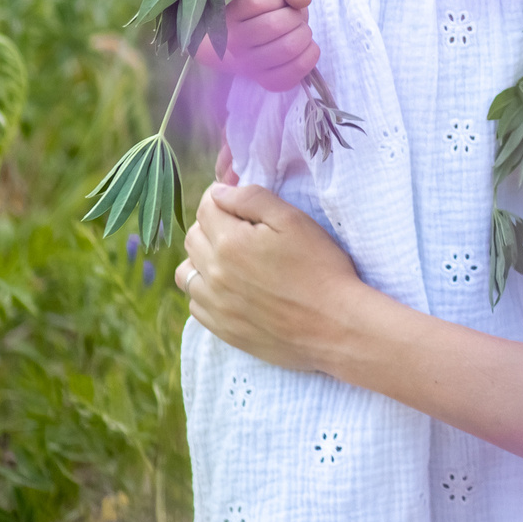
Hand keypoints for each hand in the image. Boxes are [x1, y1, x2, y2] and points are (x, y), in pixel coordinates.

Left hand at [177, 182, 372, 373]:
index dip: (222, 198)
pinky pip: (195, 304)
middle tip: (242, 229)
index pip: (206, 207)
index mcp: (229, 242)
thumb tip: (218, 192)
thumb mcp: (293, 220)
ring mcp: (215, 305)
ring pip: (187, 272)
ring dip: (202, 259)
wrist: (335, 326)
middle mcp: (213, 273)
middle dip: (212, 225)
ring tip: (230, 260)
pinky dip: (205, 291)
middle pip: (193, 237)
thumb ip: (252, 199)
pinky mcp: (223, 330)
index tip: (239, 203)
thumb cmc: (320, 267)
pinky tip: (230, 289)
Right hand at [215, 0, 318, 92]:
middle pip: (275, 25)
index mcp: (230, 14)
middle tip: (294, 18)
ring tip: (299, 32)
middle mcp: (234, 42)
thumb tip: (302, 0)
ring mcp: (249, 65)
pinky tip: (304, 47)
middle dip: (295, 16)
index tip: (279, 1)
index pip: (258, 1)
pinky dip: (311, 54)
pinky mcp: (268, 82)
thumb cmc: (266, 12)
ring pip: (288, 48)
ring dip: (304, 35)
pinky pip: (297, 68)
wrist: (254, 45)